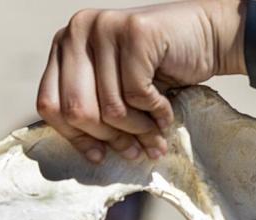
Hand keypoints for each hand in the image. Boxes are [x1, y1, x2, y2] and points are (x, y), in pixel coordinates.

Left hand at [36, 0, 244, 162]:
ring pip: (110, 107)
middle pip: (77, 110)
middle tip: (135, 151)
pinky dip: (157, 112)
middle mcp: (77, 30)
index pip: (49, 105)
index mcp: (64, 46)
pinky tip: (166, 112)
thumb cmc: (159, 70)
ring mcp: (105, 27)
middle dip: (110, 137)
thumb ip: (93, 109)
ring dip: (139, 130)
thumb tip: (90, 154)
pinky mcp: (135, 32)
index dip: (76, 138)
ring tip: (155, 136)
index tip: (101, 156)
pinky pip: (137, 94)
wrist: (205, 37)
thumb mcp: (115, 90)